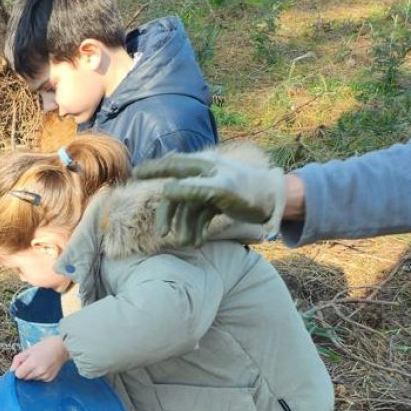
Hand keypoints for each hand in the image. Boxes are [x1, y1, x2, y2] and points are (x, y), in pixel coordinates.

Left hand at [10, 335, 68, 381]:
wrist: (62, 348)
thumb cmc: (44, 346)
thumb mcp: (29, 349)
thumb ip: (18, 360)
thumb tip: (11, 370)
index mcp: (32, 363)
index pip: (18, 375)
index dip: (19, 370)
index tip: (22, 364)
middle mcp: (39, 372)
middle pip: (25, 378)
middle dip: (25, 372)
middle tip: (31, 362)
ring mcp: (45, 376)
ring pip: (32, 379)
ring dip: (32, 374)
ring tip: (38, 364)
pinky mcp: (49, 379)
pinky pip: (39, 380)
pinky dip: (39, 375)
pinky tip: (44, 367)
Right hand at [133, 151, 286, 246]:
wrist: (276, 201)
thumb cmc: (250, 192)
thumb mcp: (220, 191)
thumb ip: (192, 189)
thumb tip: (166, 190)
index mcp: (203, 166)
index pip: (172, 165)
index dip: (153, 169)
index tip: (135, 174)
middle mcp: (203, 176)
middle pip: (175, 193)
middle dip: (169, 215)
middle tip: (162, 234)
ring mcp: (209, 189)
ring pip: (187, 209)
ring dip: (185, 228)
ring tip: (190, 245)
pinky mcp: (217, 203)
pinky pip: (199, 217)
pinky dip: (197, 230)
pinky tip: (199, 242)